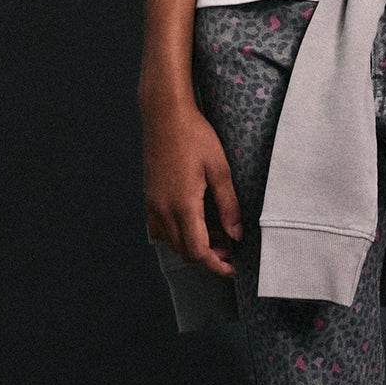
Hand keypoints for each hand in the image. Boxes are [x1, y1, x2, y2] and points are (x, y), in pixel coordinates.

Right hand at [143, 96, 243, 277]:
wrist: (164, 115)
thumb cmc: (194, 136)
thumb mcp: (219, 169)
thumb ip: (229, 205)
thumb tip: (236, 234)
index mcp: (183, 205)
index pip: (198, 251)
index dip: (216, 265)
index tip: (232, 269)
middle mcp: (163, 209)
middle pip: (184, 251)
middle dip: (208, 255)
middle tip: (229, 245)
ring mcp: (152, 204)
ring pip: (171, 242)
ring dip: (192, 245)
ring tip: (215, 231)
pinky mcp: (149, 197)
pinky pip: (160, 228)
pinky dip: (177, 233)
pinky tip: (194, 219)